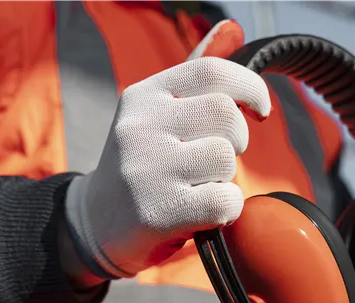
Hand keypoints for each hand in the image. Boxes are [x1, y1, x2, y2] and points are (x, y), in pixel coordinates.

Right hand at [63, 20, 269, 278]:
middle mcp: (141, 126)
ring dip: (225, 178)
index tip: (259, 110)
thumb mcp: (158, 113)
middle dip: (237, 139)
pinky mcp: (158, 210)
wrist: (95, 222)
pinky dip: (226, 209)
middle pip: (226, 115)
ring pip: (225, 159)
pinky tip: (202, 211)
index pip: (212, 71)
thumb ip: (195, 77)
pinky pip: (225, 200)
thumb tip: (233, 29)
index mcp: (143, 96)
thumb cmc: (142, 165)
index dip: (250, 87)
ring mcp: (147, 168)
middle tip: (218, 158)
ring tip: (199, 186)